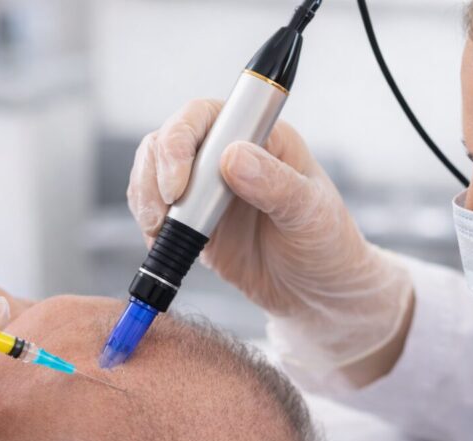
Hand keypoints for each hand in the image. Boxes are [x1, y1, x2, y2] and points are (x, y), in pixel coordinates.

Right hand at [127, 99, 413, 372]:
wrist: (318, 293)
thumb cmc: (327, 245)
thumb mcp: (311, 214)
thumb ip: (276, 185)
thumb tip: (233, 158)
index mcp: (261, 136)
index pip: (205, 116)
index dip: (180, 141)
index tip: (179, 185)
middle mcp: (229, 153)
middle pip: (168, 139)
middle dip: (154, 173)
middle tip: (161, 215)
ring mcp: (207, 187)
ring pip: (153, 171)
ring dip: (145, 197)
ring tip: (159, 231)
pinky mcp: (194, 220)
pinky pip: (157, 209)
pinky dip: (150, 224)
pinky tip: (162, 243)